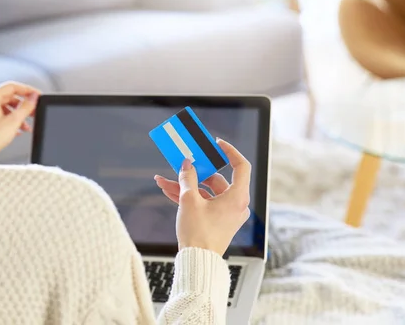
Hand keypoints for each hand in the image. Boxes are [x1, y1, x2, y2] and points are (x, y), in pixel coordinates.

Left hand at [0, 82, 39, 162]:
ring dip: (17, 115)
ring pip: (5, 107)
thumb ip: (26, 107)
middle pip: (9, 97)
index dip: (28, 90)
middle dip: (23, 106)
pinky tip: (16, 129)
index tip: (36, 95)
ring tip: (26, 125)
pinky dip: (9, 119)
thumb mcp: (14, 121)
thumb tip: (33, 97)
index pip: (13, 86)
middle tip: (33, 111)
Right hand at [154, 138, 250, 255]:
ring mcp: (226, 213)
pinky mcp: (217, 221)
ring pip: (206, 192)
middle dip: (193, 173)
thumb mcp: (189, 200)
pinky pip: (204, 203)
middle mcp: (236, 204)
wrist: (197, 261)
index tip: (217, 144)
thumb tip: (187, 164)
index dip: (229, 152)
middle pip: (216, 180)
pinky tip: (168, 191)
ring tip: (164, 181)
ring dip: (185, 186)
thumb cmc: (199, 233)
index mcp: (237, 197)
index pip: (240, 166)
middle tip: (182, 163)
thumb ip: (188, 178)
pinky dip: (189, 197)